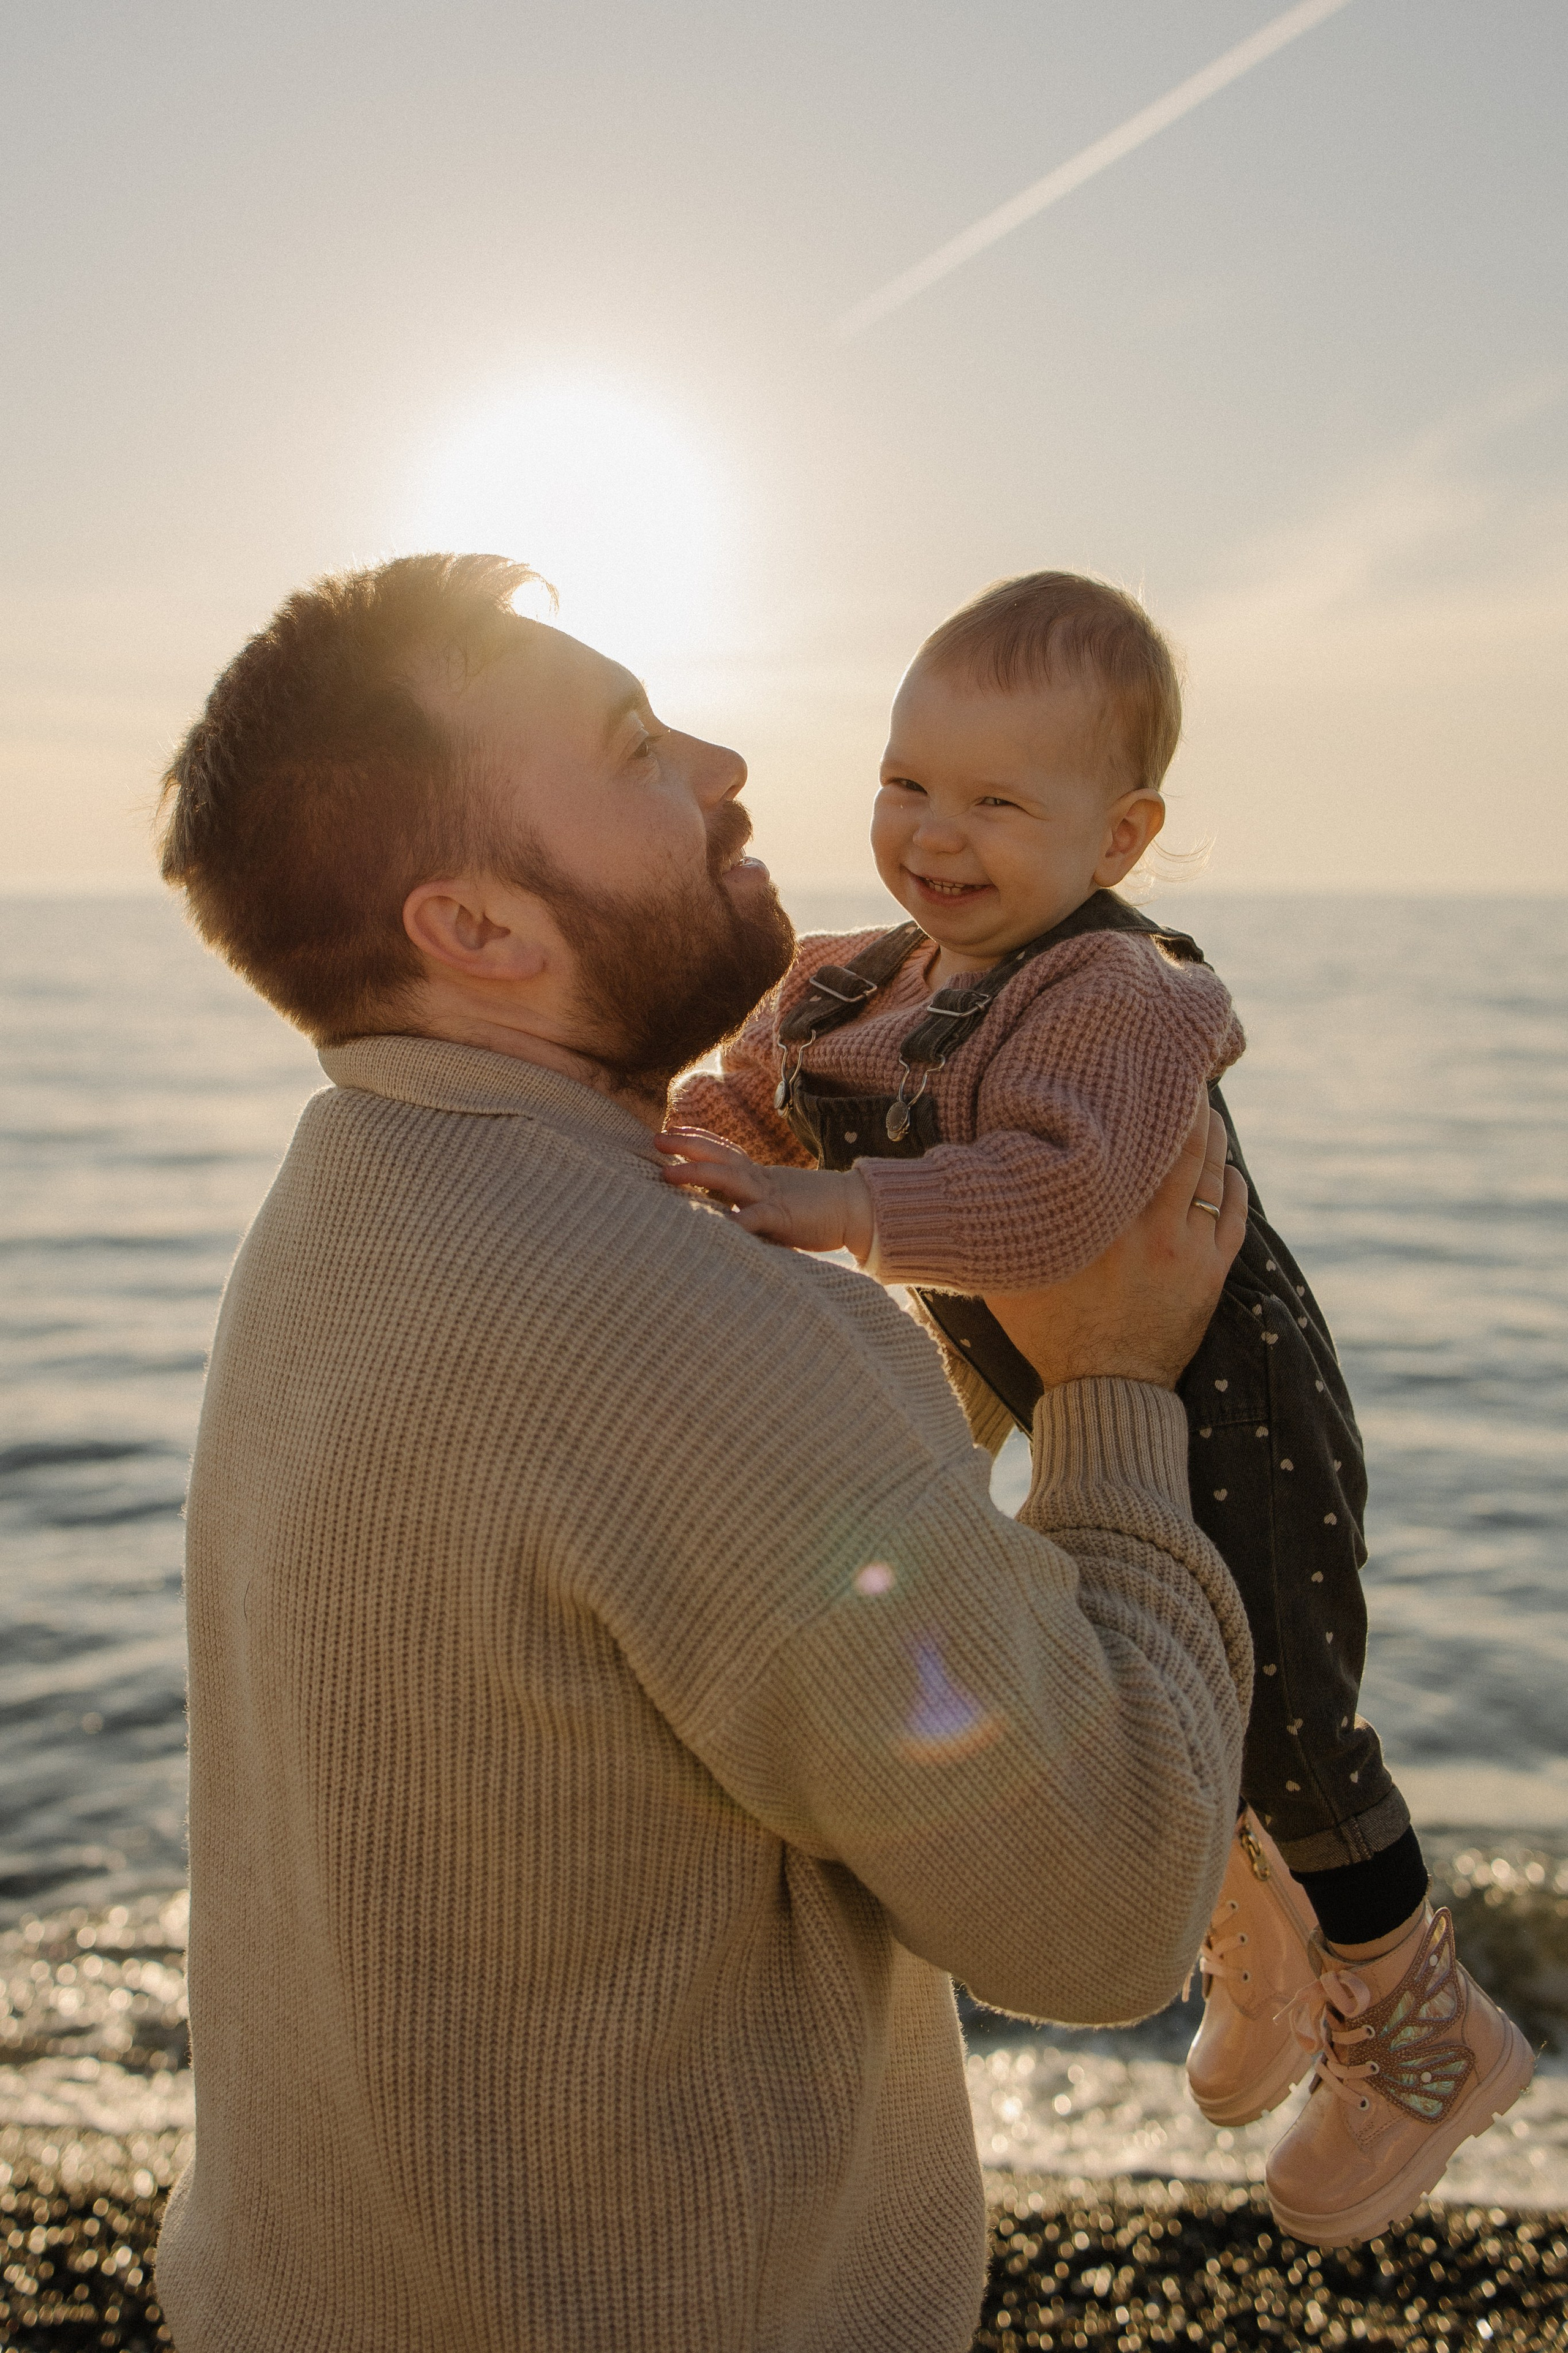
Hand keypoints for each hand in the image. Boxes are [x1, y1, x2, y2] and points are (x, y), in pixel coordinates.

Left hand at [656, 1128, 876, 1259]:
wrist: (858, 1210)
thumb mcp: (778, 1203)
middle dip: (687, 1145)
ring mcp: (770, 1196)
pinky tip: (717, 1226)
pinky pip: (756, 1218)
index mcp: (760, 1176)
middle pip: (720, 1155)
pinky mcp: (783, 1217)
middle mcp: (761, 1180)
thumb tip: (725, 1212)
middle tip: (655, 1139)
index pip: (724, 1149)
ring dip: (698, 1173)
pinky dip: (737, 1221)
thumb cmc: (818, 1211)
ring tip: (668, 1175)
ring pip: (730, 1179)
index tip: (670, 1131)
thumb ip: (753, 1204)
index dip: (697, 1139)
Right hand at [984, 1095, 1245, 1390]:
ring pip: (1212, 1170)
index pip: (1127, 1139)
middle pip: (1182, 1143)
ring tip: (1203, 1113)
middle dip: (1184, 1105)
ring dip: (1211, 1136)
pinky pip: (1235, 1211)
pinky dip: (1231, 1181)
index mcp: (1097, 1219)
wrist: (1100, 1391)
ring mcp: (1187, 1249)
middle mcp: (1148, 1226)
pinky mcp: (1211, 1273)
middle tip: (1178, 1078)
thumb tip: (959, 1177)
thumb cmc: (1046, 1331)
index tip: (1132, 1073)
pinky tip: (1224, 1165)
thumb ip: (998, 1221)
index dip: (1134, 1099)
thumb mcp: (1008, 1273)